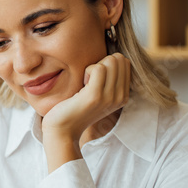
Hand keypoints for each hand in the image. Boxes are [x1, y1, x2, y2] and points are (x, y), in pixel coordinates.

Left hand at [41, 53, 130, 169]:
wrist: (63, 129)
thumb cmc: (76, 107)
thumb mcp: (99, 94)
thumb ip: (109, 79)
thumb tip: (114, 57)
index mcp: (123, 96)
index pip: (124, 62)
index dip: (107, 64)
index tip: (95, 79)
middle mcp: (120, 97)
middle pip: (119, 60)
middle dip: (102, 62)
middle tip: (89, 79)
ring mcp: (110, 97)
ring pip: (111, 61)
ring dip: (93, 66)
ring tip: (85, 83)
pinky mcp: (95, 96)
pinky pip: (98, 68)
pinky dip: (87, 70)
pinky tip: (82, 84)